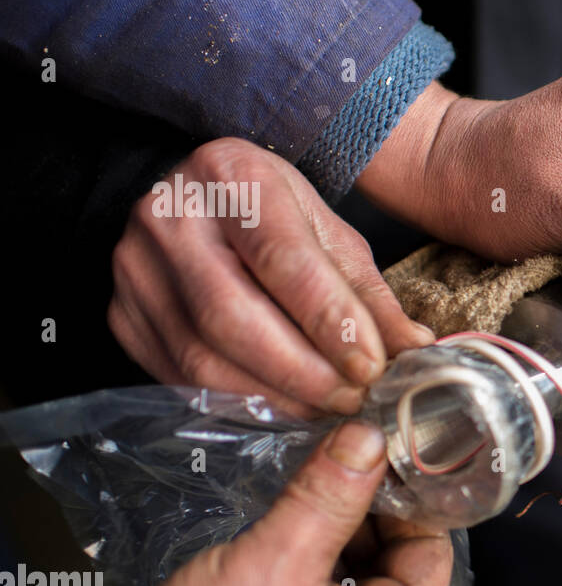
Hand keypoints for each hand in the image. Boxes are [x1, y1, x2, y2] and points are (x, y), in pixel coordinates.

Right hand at [30, 423, 452, 585]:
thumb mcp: (273, 562)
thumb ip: (327, 497)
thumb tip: (368, 442)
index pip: (432, 549)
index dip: (406, 497)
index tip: (376, 453)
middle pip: (394, 563)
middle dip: (363, 513)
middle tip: (330, 465)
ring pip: (352, 579)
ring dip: (329, 536)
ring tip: (297, 497)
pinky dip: (303, 567)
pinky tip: (273, 539)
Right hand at [110, 139, 434, 415]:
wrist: (187, 200)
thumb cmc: (269, 212)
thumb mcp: (327, 231)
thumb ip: (368, 292)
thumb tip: (413, 350)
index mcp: (231, 177)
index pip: (282, 260)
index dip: (330, 321)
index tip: (372, 366)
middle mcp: (168, 219)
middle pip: (233, 317)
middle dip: (304, 372)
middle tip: (354, 398)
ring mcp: (135, 272)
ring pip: (203, 359)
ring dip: (277, 397)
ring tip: (329, 409)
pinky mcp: (123, 318)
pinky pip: (182, 379)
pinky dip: (243, 402)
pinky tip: (285, 408)